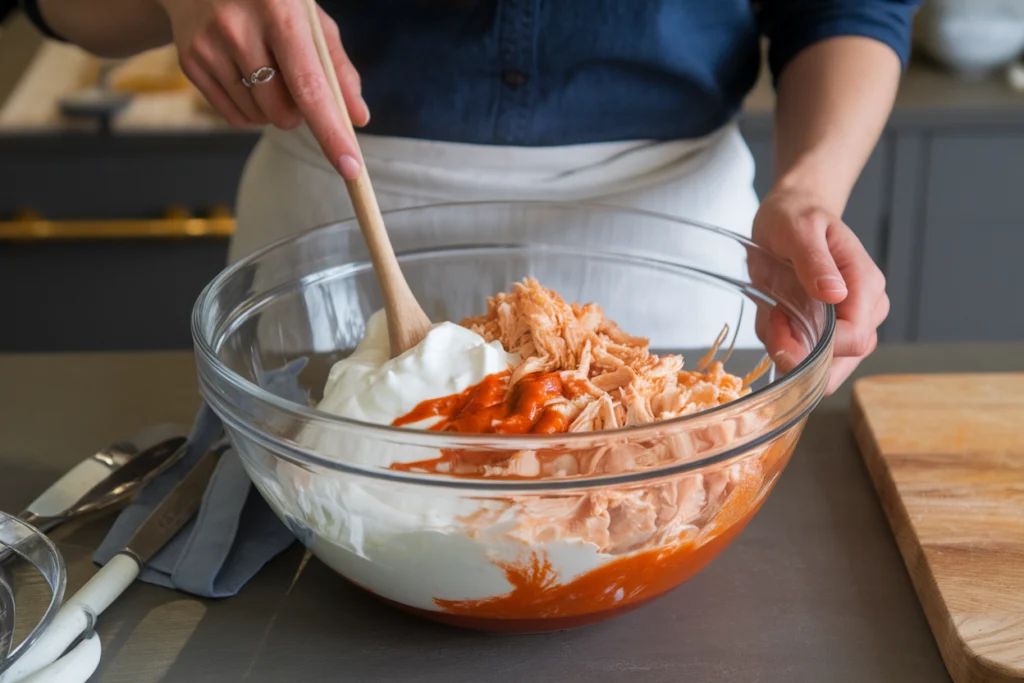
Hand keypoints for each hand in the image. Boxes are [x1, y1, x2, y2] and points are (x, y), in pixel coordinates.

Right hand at [160, 0, 369, 177]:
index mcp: (280, 10)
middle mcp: (239, 28)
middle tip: (295, 83)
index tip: (351, 168)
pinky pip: (234, 118)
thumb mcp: (309, 19)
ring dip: (273, 110)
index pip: (309, 86)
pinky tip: (246, 78)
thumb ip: (337, 68)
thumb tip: (358, 118)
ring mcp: (209, 46)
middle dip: (299, 114)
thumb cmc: (271, 0)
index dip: (331, 131)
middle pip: (282, 112)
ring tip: (267, 70)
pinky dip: (251, 111)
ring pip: (259, 118)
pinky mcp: (190, 62)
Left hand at [751, 187, 888, 394]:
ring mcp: (853, 322)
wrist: (793, 212)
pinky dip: (790, 349)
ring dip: (794, 352)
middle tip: (772, 321)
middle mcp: (868, 308)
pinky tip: (778, 321)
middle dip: (802, 355)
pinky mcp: (834, 330)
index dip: (816, 347)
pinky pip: (814, 358)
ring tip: (775, 316)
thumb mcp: (798, 229)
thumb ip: (814, 260)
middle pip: (844, 359)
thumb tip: (835, 293)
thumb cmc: (796, 216)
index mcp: (865, 283)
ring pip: (829, 366)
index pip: (855, 338)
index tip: (781, 322)